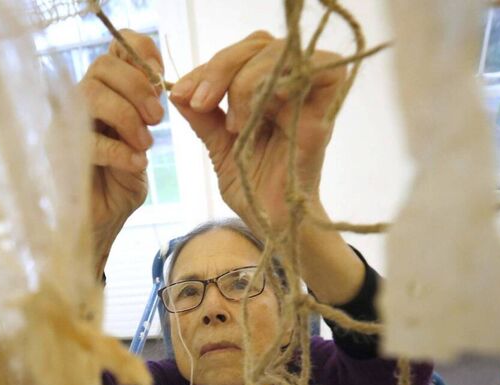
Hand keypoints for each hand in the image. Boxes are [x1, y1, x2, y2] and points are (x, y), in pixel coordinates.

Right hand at [79, 30, 164, 273]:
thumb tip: (161, 84)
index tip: (161, 77)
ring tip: (144, 145)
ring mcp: (64, 124)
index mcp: (104, 90)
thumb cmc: (122, 181)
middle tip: (157, 119)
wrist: (103, 223)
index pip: (116, 46)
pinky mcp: (58, 152)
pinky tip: (135, 165)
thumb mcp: (143, 140)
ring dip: (126, 117)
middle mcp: (80, 100)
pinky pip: (88, 139)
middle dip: (137, 88)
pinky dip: (119, 151)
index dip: (141, 51)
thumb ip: (149, 111)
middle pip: (102, 65)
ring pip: (91, 94)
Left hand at [169, 32, 346, 237]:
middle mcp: (289, 88)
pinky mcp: (323, 113)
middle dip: (220, 67)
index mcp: (265, 92)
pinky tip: (258, 114)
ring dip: (245, 80)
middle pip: (258, 43)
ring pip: (281, 50)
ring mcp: (308, 98)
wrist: (273, 226)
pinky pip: (321, 69)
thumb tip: (176, 90)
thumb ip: (203, 118)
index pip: (240, 53)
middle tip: (200, 102)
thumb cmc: (253, 190)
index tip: (182, 95)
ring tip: (233, 123)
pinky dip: (281, 81)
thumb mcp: (219, 148)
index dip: (208, 66)